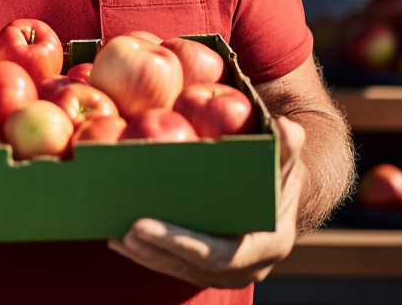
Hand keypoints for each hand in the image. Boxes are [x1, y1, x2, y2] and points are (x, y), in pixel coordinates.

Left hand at [106, 116, 305, 288]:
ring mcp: (227, 272)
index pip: (221, 254)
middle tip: (124, 230)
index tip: (145, 225)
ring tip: (116, 234)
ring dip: (146, 255)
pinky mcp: (207, 268)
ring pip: (180, 270)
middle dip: (156, 251)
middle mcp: (248, 267)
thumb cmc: (278, 170)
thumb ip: (286, 146)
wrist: (277, 193)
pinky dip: (147, 254)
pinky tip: (118, 239)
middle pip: (194, 267)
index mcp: (269, 244)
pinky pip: (174, 265)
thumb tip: (286, 128)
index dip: (182, 244)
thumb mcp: (285, 157)